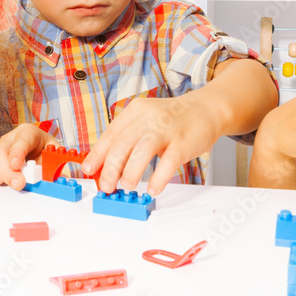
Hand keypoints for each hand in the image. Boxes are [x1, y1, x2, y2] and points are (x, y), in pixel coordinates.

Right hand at [0, 123, 54, 188]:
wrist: (40, 157)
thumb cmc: (47, 155)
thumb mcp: (56, 159)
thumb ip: (57, 168)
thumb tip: (58, 181)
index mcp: (29, 133)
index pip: (22, 139)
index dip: (18, 151)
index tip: (17, 164)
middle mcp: (9, 139)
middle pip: (0, 150)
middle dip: (6, 170)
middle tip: (17, 184)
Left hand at [81, 94, 216, 195]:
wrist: (206, 109)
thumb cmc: (171, 120)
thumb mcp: (145, 121)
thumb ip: (128, 139)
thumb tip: (108, 166)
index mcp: (134, 112)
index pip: (110, 134)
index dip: (97, 154)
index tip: (88, 170)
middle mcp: (148, 118)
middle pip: (123, 143)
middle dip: (110, 167)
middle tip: (106, 185)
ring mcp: (166, 129)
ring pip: (142, 149)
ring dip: (131, 170)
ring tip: (126, 185)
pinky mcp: (184, 142)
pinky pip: (169, 161)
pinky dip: (160, 176)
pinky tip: (154, 187)